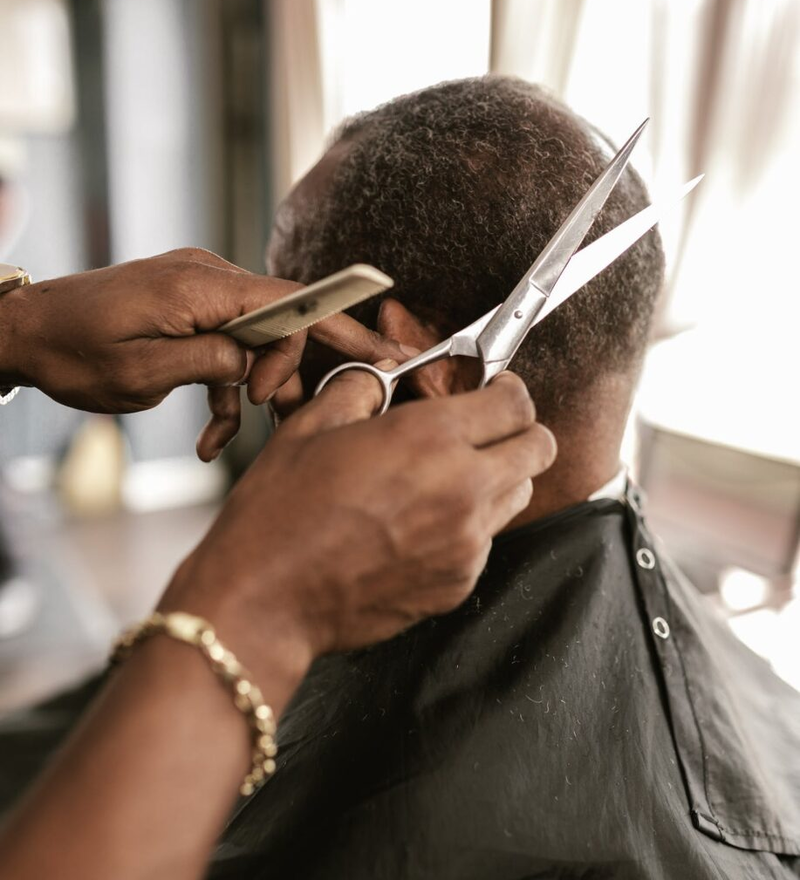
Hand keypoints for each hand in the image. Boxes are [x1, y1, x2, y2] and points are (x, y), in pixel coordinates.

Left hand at [2, 248, 408, 458]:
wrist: (26, 333)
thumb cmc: (75, 350)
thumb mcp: (146, 372)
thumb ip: (213, 363)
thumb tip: (257, 365)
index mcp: (204, 286)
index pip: (294, 301)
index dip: (342, 328)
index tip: (378, 358)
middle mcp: (210, 279)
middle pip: (282, 323)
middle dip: (288, 375)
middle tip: (281, 420)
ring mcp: (200, 292)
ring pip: (257, 341)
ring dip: (253, 391)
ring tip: (232, 435)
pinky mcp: (189, 309)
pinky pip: (227, 347)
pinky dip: (225, 389)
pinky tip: (211, 432)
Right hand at [161, 367, 556, 678]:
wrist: (266, 598)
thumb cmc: (280, 512)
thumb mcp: (312, 426)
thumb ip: (361, 388)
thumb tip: (382, 377)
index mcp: (430, 438)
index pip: (515, 401)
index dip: (508, 389)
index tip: (494, 391)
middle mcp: (462, 489)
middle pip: (540, 448)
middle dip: (520, 431)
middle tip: (485, 431)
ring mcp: (466, 544)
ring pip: (518, 496)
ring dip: (497, 478)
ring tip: (446, 478)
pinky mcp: (458, 584)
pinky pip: (485, 543)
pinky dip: (466, 527)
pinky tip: (418, 526)